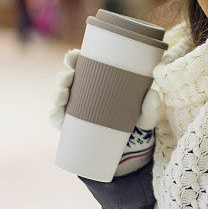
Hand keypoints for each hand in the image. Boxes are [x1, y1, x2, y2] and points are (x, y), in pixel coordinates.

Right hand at [49, 50, 163, 175]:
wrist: (131, 153)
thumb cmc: (138, 126)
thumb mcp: (148, 116)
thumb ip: (151, 107)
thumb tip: (152, 94)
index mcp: (100, 85)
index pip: (84, 67)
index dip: (75, 59)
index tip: (74, 55)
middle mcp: (85, 96)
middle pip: (69, 80)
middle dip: (65, 74)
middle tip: (70, 75)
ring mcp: (77, 112)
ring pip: (61, 97)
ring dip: (58, 92)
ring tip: (63, 92)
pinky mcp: (72, 129)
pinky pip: (59, 120)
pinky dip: (55, 114)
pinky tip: (56, 110)